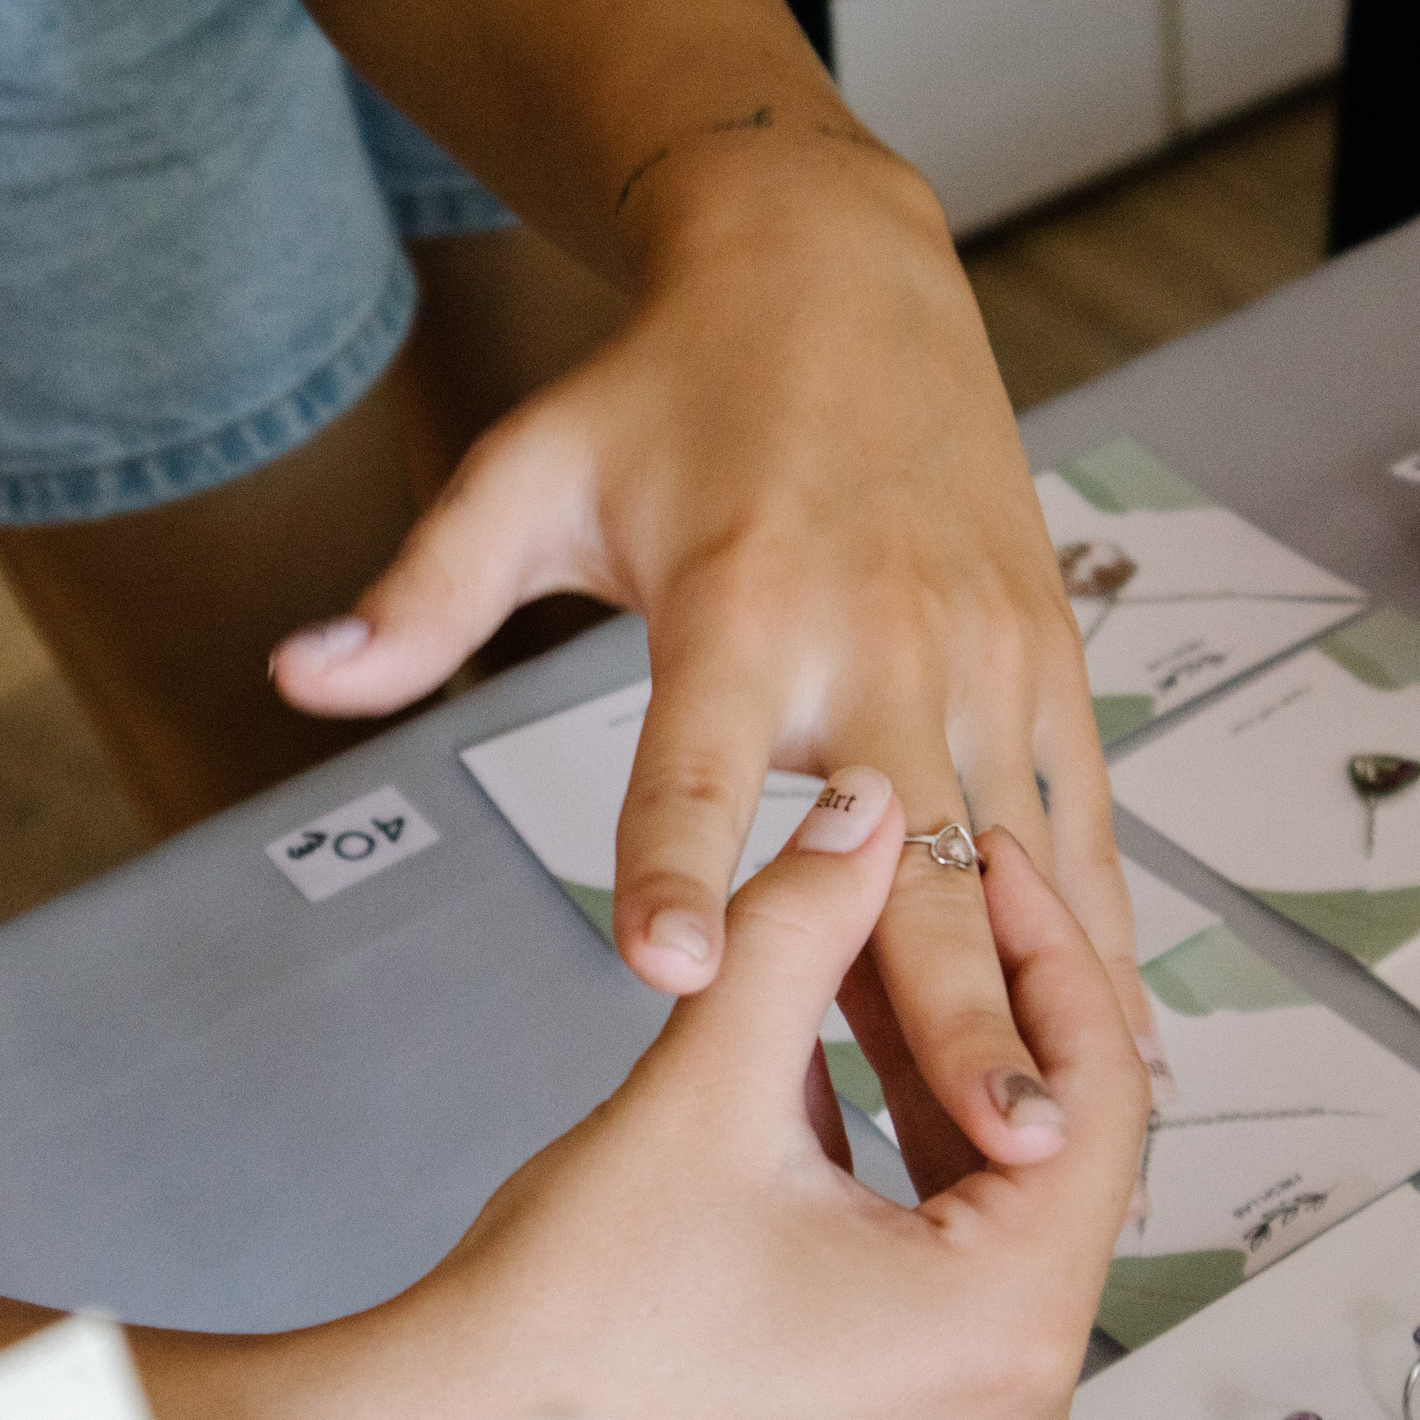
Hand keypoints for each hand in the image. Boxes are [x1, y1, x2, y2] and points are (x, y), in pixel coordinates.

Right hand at [205, 772, 1148, 1419]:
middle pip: (1060, 1139)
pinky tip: (834, 1047)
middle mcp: (1003, 1385)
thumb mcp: (702, 1087)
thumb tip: (861, 825)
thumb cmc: (571, 1332)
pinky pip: (944, 1240)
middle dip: (991, 995)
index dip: (1047, 951)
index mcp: (994, 1325)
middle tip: (942, 885)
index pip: (1100, 1096)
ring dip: (937, 1058)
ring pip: (998, 1183)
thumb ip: (793, 930)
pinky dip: (901, 1137)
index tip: (993, 868)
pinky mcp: (899, 1393)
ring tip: (875, 947)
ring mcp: (954, 1400)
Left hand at [273, 128, 1165, 1188]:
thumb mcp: (529, 471)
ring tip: (1071, 1145)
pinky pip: (1085, 813)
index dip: (674, 866)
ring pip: (1025, 856)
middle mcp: (878, 635)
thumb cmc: (676, 387)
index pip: (694, 760)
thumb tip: (297, 674)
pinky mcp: (1047, 653)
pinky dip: (1103, 926)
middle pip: (912, 851)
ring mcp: (981, 651)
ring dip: (1049, 1001)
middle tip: (988, 1147)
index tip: (665, 973)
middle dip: (954, 1007)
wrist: (838, 271)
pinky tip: (1122, 1038)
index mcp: (738, 600)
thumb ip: (424, 594)